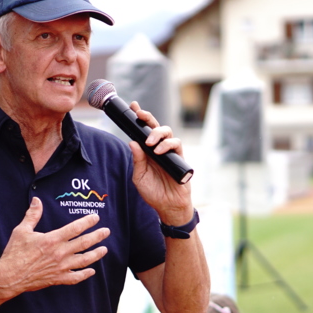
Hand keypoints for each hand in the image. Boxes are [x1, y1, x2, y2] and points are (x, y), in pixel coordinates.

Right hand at [0, 197, 108, 292]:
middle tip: (107, 231)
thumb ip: (32, 215)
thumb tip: (37, 200)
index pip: (75, 228)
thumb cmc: (14, 253)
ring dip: (96, 255)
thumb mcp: (22, 230)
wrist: (10, 276)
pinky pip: (75, 278)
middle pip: (84, 243)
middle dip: (97, 236)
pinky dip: (85, 275)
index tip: (96, 218)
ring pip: (84, 260)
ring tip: (104, 250)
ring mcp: (60, 267)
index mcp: (53, 239)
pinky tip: (91, 271)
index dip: (87, 222)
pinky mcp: (57, 278)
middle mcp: (60, 253)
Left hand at [127, 101, 193, 224]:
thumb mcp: (139, 177)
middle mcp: (158, 149)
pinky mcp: (180, 158)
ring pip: (167, 132)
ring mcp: (170, 152)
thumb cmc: (153, 192)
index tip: (133, 106)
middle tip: (140, 116)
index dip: (140, 118)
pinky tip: (159, 151)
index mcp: (147, 151)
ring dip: (157, 133)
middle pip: (156, 127)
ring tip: (150, 144)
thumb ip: (137, 160)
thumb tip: (132, 142)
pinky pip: (176, 144)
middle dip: (148, 118)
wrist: (168, 206)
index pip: (143, 131)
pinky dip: (167, 145)